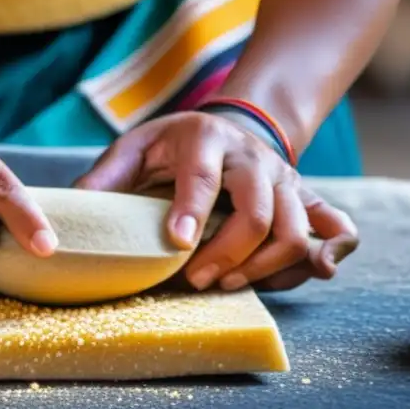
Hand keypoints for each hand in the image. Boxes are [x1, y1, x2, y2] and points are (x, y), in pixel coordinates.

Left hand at [74, 111, 357, 291]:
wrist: (228, 125)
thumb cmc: (173, 146)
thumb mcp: (135, 148)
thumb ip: (105, 178)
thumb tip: (73, 215)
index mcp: (204, 139)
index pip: (202, 178)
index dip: (191, 212)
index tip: (177, 246)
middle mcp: (251, 157)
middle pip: (258, 212)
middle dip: (228, 253)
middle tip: (196, 280)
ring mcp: (284, 178)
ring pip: (296, 228)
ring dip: (266, 266)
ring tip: (229, 283)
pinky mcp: (305, 197)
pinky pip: (336, 224)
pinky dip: (334, 249)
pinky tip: (319, 271)